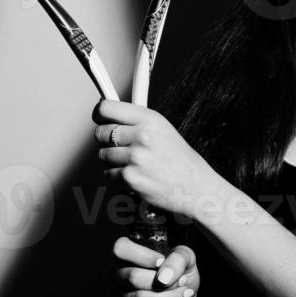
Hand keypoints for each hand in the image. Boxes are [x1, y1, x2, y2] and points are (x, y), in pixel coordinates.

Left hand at [93, 99, 219, 220]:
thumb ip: (137, 122)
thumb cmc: (181, 161)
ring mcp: (135, 157)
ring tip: (134, 163)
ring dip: (113, 160)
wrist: (196, 188)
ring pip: (103, 155)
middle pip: (100, 132)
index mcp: (150, 119)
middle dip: (106, 139)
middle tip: (119, 144)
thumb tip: (110, 116)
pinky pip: (108, 174)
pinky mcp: (129, 178)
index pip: (107, 108)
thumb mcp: (163, 130)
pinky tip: (137, 175)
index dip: (99, 113)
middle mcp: (142, 135)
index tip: (98, 116)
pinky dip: (118, 177)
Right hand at [110, 237, 197, 296]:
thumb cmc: (179, 273)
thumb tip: (162, 278)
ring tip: (185, 294)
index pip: (121, 248)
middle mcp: (116, 271)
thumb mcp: (186, 258)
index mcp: (126, 252)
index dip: (143, 256)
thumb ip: (178, 258)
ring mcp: (115, 293)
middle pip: (133, 277)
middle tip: (183, 281)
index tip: (162, 261)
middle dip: (164, 282)